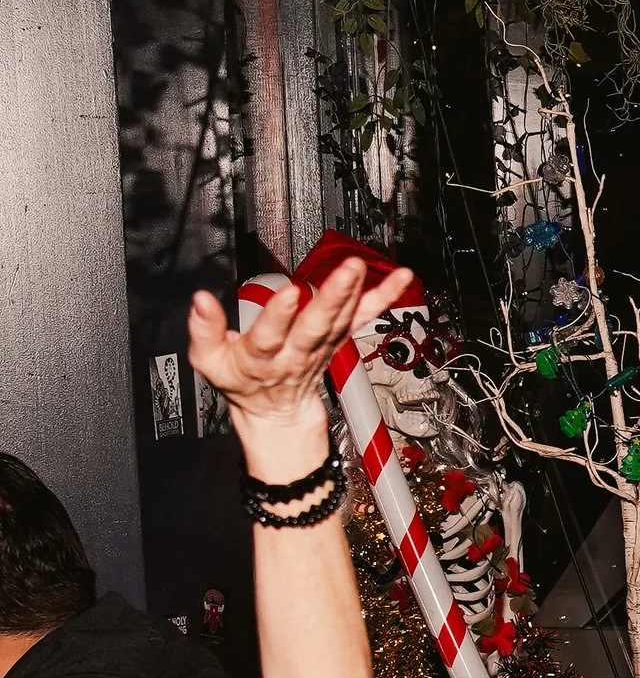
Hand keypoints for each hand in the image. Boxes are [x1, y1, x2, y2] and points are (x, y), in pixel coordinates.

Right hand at [186, 259, 414, 479]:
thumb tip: (201, 299)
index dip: (280, 315)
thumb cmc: (242, 381)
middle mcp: (296, 353)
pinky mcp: (337, 340)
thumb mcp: (210, 362)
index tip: (290, 293)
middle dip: (332, 298)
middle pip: (316, 327)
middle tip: (346, 271)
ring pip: (340, 321)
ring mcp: (321, 348)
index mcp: (261, 358)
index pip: (270, 336)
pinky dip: (383, 299)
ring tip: (361, 266)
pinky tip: (400, 280)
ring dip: (355, 293)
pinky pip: (362, 319)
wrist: (276, 411)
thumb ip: (204, 330)